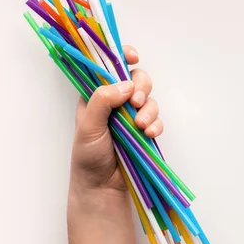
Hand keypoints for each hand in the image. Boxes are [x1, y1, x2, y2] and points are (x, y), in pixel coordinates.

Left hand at [69, 45, 162, 193]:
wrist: (101, 187)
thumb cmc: (88, 156)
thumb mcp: (88, 126)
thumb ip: (102, 101)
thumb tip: (125, 84)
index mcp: (96, 95)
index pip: (109, 66)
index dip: (122, 56)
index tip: (133, 56)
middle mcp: (115, 102)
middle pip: (136, 78)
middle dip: (142, 86)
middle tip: (136, 102)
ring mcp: (130, 116)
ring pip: (149, 99)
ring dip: (149, 109)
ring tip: (141, 126)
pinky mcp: (143, 131)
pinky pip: (156, 119)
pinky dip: (156, 124)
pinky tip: (149, 134)